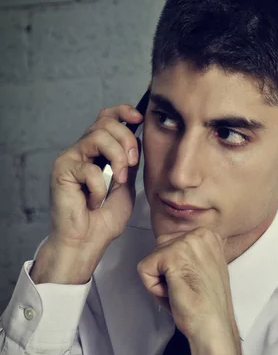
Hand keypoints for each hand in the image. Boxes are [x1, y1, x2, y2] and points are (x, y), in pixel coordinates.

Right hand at [31, 103, 143, 283]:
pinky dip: (99, 188)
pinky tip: (95, 202)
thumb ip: (129, 162)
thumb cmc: (103, 220)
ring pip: (97, 136)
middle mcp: (82, 151)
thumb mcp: (127, 185)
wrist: (87, 242)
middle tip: (132, 163)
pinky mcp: (61, 170)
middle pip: (104, 121)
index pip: (107, 118)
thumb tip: (137, 138)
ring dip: (117, 158)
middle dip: (126, 139)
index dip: (122, 112)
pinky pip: (89, 168)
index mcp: (98, 152)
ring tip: (118, 181)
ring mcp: (71, 159)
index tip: (138, 117)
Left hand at [137, 227, 243, 354]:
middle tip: (185, 288)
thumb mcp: (204, 266)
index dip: (175, 268)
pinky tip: (173, 294)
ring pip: (152, 258)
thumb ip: (190, 253)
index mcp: (208, 235)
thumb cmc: (208, 303)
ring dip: (160, 279)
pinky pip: (144, 269)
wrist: (213, 324)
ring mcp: (186, 243)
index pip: (173, 243)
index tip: (192, 282)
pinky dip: (153, 287)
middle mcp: (199, 234)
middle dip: (166, 271)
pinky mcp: (171, 256)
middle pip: (160, 247)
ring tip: (180, 291)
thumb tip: (169, 250)